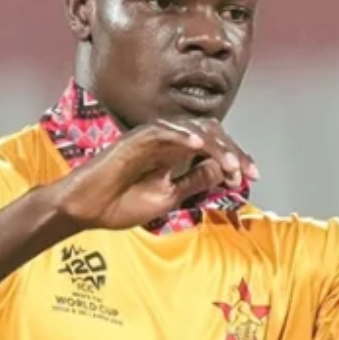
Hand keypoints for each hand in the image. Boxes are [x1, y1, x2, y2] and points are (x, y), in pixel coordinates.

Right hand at [49, 120, 253, 230]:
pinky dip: (181, 135)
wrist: (86, 210)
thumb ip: (193, 182)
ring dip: (214, 147)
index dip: (235, 160)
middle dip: (232, 152)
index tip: (252, 177)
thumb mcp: (167, 197)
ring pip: (191, 129)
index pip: (213, 148)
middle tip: (246, 173)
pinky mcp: (134, 139)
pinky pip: (162, 131)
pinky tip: (198, 145)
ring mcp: (151, 139)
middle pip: (209, 134)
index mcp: (176, 156)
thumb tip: (220, 170)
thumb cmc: (120, 204)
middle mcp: (167, 142)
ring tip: (229, 166)